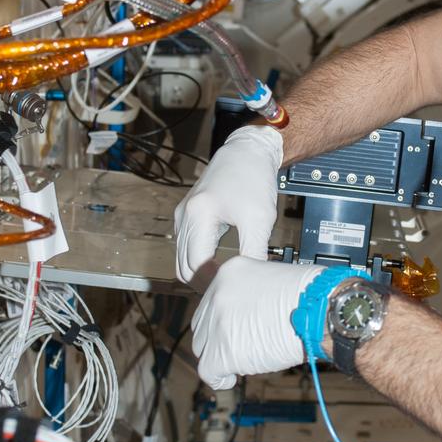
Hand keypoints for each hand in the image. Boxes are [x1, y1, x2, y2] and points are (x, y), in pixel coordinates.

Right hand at [174, 125, 282, 281]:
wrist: (247, 152)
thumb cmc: (254, 178)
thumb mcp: (260, 218)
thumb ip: (255, 252)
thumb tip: (254, 280)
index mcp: (199, 214)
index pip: (196, 265)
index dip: (213, 282)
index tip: (234, 287)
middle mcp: (185, 215)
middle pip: (183, 266)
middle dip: (204, 282)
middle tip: (230, 290)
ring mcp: (183, 216)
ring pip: (181, 259)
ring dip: (199, 274)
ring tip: (225, 281)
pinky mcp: (187, 216)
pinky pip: (186, 248)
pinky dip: (198, 261)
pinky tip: (219, 266)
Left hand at [191, 256, 325, 387]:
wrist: (321, 309)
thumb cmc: (309, 296)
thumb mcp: (271, 279)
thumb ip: (250, 295)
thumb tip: (243, 318)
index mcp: (229, 273)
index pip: (211, 302)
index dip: (223, 321)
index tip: (235, 330)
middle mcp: (217, 294)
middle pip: (202, 325)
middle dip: (218, 339)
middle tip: (241, 346)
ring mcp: (218, 322)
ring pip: (202, 348)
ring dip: (219, 357)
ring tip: (242, 361)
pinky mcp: (223, 350)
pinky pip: (208, 371)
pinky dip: (218, 378)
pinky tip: (231, 378)